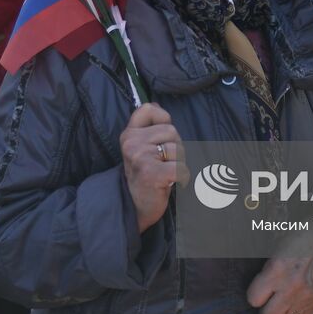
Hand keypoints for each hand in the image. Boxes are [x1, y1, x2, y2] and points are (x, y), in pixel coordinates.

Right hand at [120, 103, 188, 232]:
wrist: (134, 207)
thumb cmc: (143, 175)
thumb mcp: (140, 147)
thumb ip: (148, 126)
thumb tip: (158, 106)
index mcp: (129, 134)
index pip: (149, 109)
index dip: (162, 119)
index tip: (161, 138)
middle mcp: (132, 142)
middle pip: (171, 130)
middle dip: (175, 146)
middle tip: (164, 163)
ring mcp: (141, 157)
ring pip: (178, 149)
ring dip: (178, 163)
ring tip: (166, 173)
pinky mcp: (152, 173)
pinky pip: (181, 167)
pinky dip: (183, 177)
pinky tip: (173, 183)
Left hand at [246, 230, 312, 313]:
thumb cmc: (295, 240)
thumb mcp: (272, 250)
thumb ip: (264, 272)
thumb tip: (256, 290)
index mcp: (277, 270)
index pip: (254, 299)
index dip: (254, 295)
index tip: (257, 291)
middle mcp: (292, 286)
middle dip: (266, 308)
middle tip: (269, 299)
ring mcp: (306, 295)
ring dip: (282, 312)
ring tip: (283, 299)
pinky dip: (297, 312)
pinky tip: (296, 299)